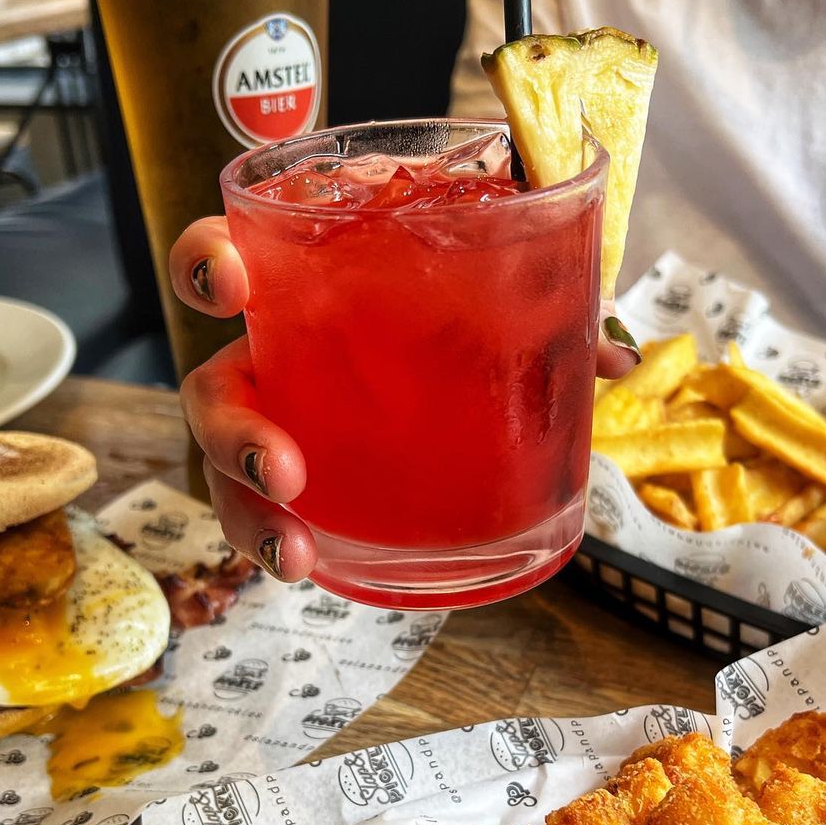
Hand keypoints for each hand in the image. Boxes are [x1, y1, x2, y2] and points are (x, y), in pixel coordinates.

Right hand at [171, 216, 640, 580]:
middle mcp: (276, 354)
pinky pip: (273, 511)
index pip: (228, 257)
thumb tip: (615, 359)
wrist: (456, 324)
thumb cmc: (454, 281)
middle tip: (281, 470)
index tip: (233, 282)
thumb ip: (546, 298)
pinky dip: (282, 542)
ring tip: (293, 554)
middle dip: (231, 432)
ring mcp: (282, 419)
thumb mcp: (494, 274)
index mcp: (303, 282)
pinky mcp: (304, 477)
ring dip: (249, 512)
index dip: (209, 264)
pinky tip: (309, 567)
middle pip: (214, 390)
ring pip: (230, 469)